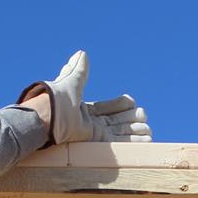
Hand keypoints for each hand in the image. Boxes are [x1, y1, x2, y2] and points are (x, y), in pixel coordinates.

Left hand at [20, 51, 150, 144]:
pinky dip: (133, 142)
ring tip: (148, 129)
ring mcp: (93, 134)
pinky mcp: (97, 143)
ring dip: (134, 131)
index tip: (132, 101)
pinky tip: (146, 139)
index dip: (119, 105)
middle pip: (114, 121)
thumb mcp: (71, 81)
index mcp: (82, 110)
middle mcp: (88, 124)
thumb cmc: (57, 98)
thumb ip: (78, 70)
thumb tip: (82, 54)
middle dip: (130, 119)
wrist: (48, 115)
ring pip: (119, 132)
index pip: (105, 108)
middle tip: (144, 114)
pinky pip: (118, 143)